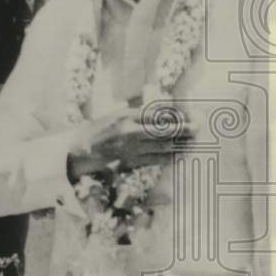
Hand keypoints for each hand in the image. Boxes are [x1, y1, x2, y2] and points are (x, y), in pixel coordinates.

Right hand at [68, 106, 195, 180]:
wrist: (78, 153)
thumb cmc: (95, 132)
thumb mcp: (113, 116)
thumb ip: (134, 114)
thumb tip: (160, 113)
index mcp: (125, 117)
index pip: (156, 115)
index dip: (174, 116)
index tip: (187, 115)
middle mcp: (130, 132)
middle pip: (163, 131)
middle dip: (183, 130)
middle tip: (197, 128)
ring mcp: (131, 149)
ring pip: (163, 146)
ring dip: (180, 144)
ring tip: (193, 141)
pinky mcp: (132, 162)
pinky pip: (156, 160)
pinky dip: (170, 157)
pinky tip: (179, 155)